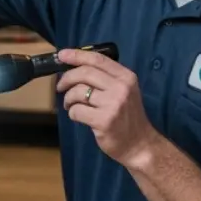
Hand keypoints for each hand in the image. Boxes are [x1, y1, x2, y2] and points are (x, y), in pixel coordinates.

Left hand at [55, 48, 157, 166]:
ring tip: (70, 105)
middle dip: (66, 78)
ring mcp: (113, 104)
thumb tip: (75, 66)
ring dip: (68, 99)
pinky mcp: (104, 121)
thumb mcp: (124, 91)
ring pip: (77, 92)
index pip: (98, 60)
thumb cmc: (128, 117)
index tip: (61, 55)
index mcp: (126, 77)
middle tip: (60, 86)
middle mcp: (121, 88)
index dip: (76, 55)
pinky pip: (77, 110)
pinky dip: (72, 113)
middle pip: (84, 73)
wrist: (139, 144)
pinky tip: (78, 116)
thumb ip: (106, 78)